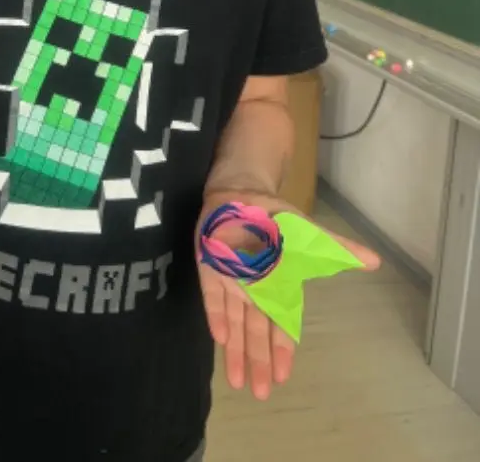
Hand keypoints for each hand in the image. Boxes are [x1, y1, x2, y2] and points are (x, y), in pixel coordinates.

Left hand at [197, 190, 379, 400]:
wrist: (242, 192)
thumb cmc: (276, 217)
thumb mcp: (309, 234)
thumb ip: (338, 249)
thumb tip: (375, 261)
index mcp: (278, 286)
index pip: (281, 324)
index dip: (281, 350)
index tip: (281, 379)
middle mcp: (255, 290)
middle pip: (257, 332)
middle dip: (258, 361)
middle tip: (260, 394)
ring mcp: (231, 281)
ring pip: (235, 322)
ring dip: (236, 350)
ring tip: (237, 382)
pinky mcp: (209, 269)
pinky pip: (213, 297)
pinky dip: (216, 316)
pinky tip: (220, 339)